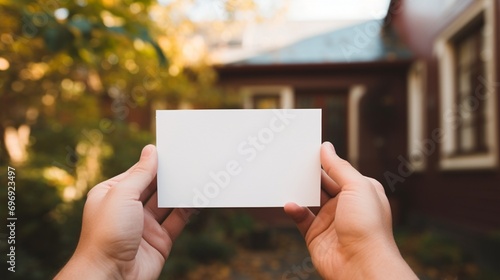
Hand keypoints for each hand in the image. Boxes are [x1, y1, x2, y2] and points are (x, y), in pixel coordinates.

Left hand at [56, 145, 193, 279]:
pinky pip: (177, 220)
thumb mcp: (122, 194)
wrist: (110, 276)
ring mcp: (145, 225)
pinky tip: (198, 198)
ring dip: (181, 191)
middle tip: (189, 161)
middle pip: (154, 187)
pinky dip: (188, 209)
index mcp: (112, 194)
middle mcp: (128, 209)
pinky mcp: (160, 240)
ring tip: (197, 175)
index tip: (173, 151)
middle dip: (170, 176)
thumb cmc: (107, 233)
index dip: (154, 162)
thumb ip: (140, 173)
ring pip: (167, 203)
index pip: (137, 173)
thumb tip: (151, 151)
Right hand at [284, 142, 416, 279]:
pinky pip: (301, 218)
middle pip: (322, 184)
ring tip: (286, 179)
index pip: (339, 171)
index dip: (325, 161)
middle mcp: (346, 205)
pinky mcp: (316, 235)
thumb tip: (326, 148)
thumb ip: (339, 167)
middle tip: (291, 161)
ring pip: (310, 200)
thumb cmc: (368, 226)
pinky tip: (291, 205)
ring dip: (299, 191)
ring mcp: (330, 221)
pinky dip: (294, 210)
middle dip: (309, 174)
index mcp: (360, 192)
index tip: (307, 150)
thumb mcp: (357, 187)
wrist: (361, 265)